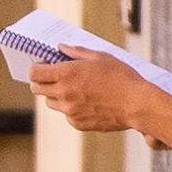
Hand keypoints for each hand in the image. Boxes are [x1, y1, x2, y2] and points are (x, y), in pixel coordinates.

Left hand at [25, 51, 150, 136]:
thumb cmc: (121, 77)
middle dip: (42, 81)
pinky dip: (72, 108)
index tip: (44, 65)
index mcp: (67, 74)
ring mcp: (70, 111)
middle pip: (37, 89)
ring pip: (51, 102)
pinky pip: (67, 114)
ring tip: (76, 89)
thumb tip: (61, 48)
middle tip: (55, 76)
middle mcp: (64, 93)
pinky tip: (89, 102)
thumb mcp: (100, 57)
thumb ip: (76, 52)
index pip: (35, 73)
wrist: (137, 104)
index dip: (37, 68)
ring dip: (57, 95)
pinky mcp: (78, 123)